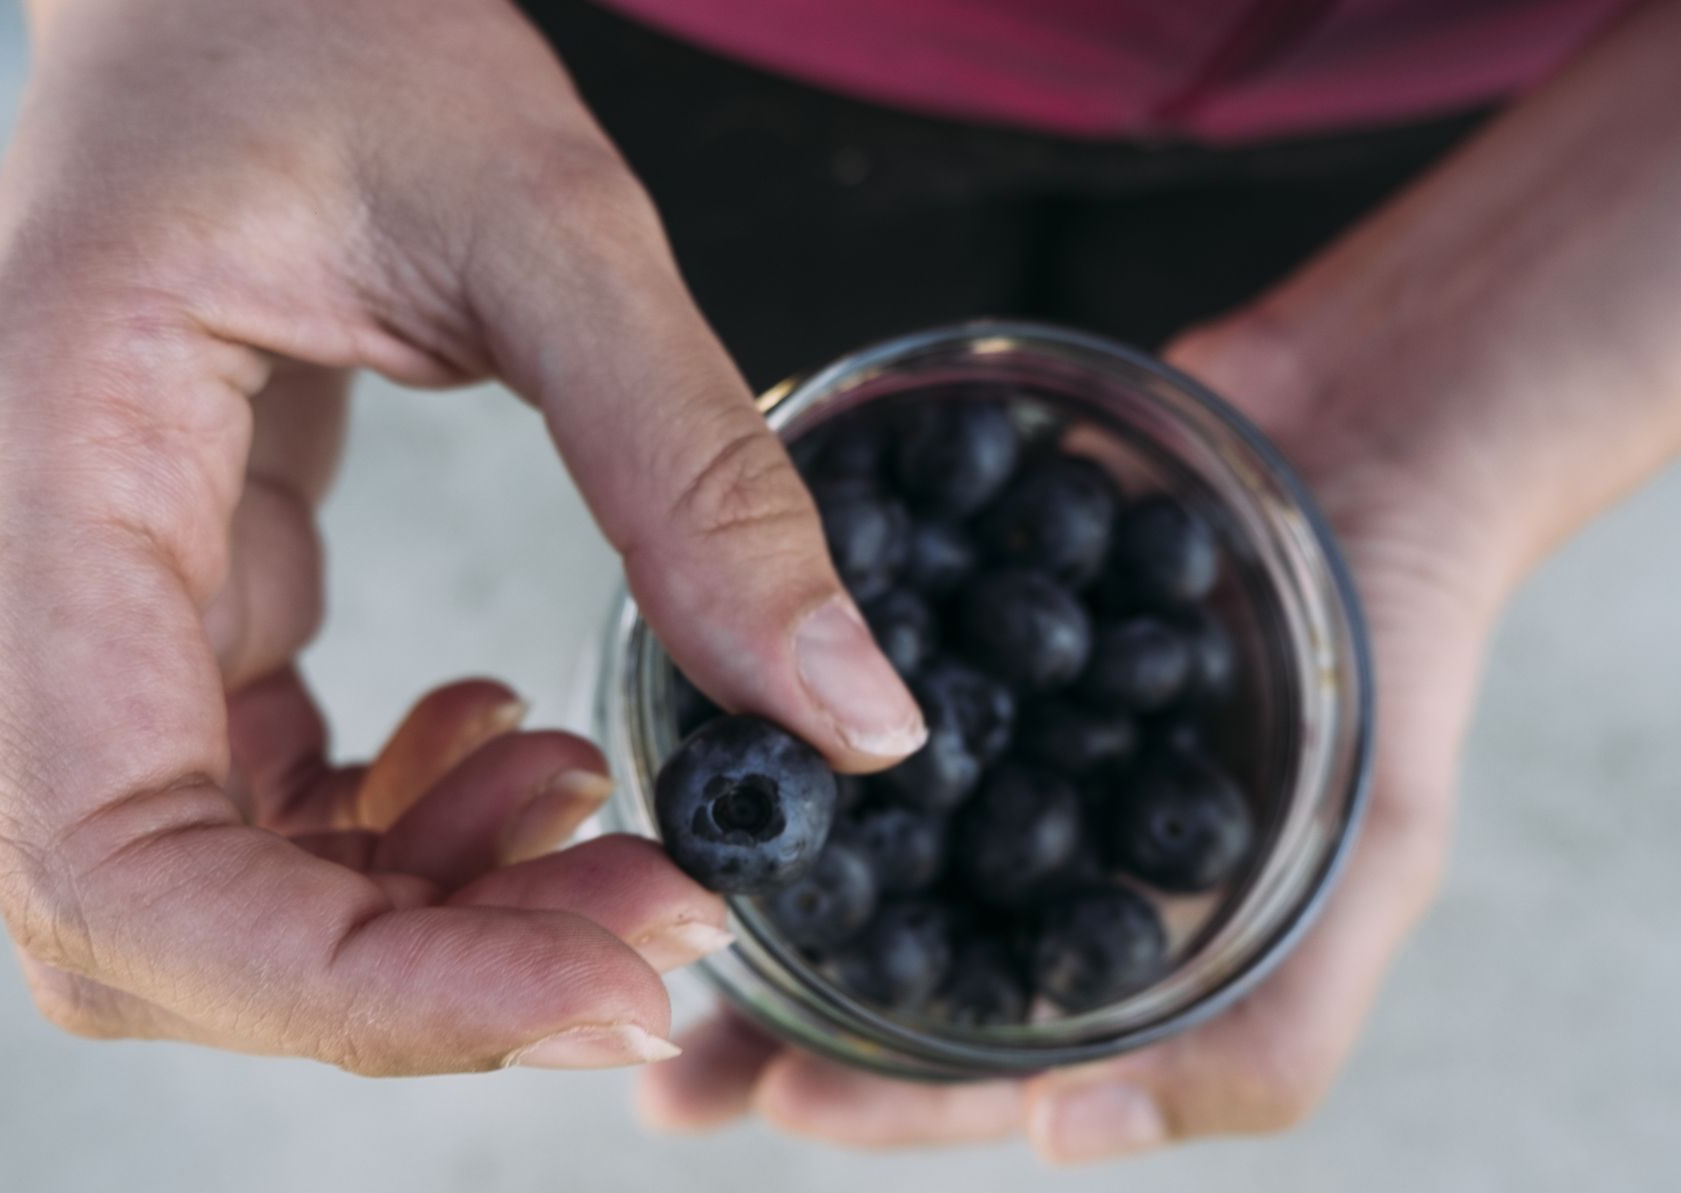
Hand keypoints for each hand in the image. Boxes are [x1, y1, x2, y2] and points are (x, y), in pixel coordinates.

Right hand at [0, 0, 920, 1073]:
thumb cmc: (332, 33)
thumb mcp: (548, 220)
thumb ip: (696, 472)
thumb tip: (852, 721)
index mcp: (36, 457)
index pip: (107, 849)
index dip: (348, 983)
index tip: (598, 981)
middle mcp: (1, 566)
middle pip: (142, 921)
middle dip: (410, 978)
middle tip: (651, 924)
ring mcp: (57, 607)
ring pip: (193, 904)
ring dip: (415, 926)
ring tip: (601, 814)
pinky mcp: (141, 617)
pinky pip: (241, 822)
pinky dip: (391, 849)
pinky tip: (516, 757)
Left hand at [641, 0, 1680, 1146]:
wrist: (1375, 434)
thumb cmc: (1397, 667)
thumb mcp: (1380, 871)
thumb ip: (1265, 1033)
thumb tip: (1065, 1139)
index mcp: (1094, 939)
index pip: (973, 1048)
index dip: (882, 1090)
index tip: (769, 1094)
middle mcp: (1006, 848)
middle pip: (871, 958)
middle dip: (770, 1009)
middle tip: (663, 1053)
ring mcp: (957, 734)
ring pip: (828, 823)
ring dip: (743, 869)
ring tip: (641, 893)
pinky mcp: (921, 617)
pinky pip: (829, 676)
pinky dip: (767, 702)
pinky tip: (688, 715)